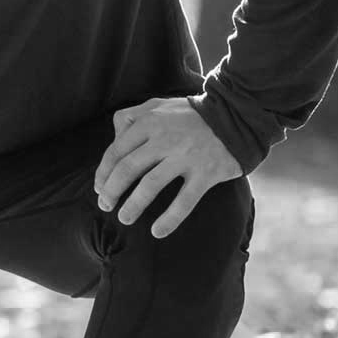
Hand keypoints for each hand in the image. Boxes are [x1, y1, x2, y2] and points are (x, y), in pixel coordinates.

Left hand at [94, 97, 244, 237]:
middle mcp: (164, 139)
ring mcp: (186, 157)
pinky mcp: (207, 173)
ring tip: (124, 219)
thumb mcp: (158, 105)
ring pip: (150, 186)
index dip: (103, 173)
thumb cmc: (192, 115)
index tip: (99, 189)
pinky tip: (157, 232)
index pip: (116, 152)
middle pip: (127, 169)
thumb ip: (132, 117)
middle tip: (106, 206)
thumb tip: (113, 138)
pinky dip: (169, 219)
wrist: (238, 116)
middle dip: (111, 191)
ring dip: (133, 206)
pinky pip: (184, 201)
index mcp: (149, 123)